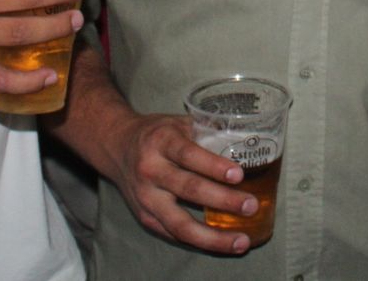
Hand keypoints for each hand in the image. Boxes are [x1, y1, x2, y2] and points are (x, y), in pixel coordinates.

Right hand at [100, 111, 256, 254]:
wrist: (117, 146)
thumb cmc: (157, 133)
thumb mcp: (179, 123)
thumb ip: (209, 132)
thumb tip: (248, 142)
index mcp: (161, 141)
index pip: (188, 155)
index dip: (214, 166)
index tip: (240, 175)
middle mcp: (150, 170)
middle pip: (188, 189)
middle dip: (223, 200)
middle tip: (250, 206)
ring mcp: (146, 198)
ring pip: (180, 224)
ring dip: (213, 236)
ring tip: (241, 241)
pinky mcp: (145, 217)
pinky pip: (174, 235)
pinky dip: (200, 242)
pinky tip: (222, 244)